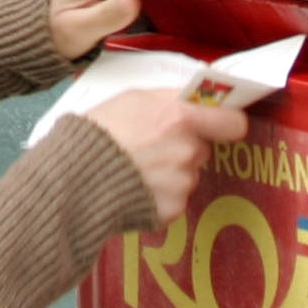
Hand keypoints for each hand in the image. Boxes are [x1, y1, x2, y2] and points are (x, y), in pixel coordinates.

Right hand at [87, 90, 245, 222]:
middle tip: (152, 145)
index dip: (225, 122)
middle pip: (203, 149)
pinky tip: (134, 186)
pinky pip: (175, 198)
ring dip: (170, 172)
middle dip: (185, 147)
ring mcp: (181, 184)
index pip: (234, 122)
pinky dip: (159, 194)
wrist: (73, 178)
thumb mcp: (133, 98)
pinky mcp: (171, 210)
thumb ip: (170, 99)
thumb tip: (195, 99)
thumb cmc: (98, 132)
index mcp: (181, 118)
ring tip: (136, 167)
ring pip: (187, 175)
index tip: (217, 123)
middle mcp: (188, 152)